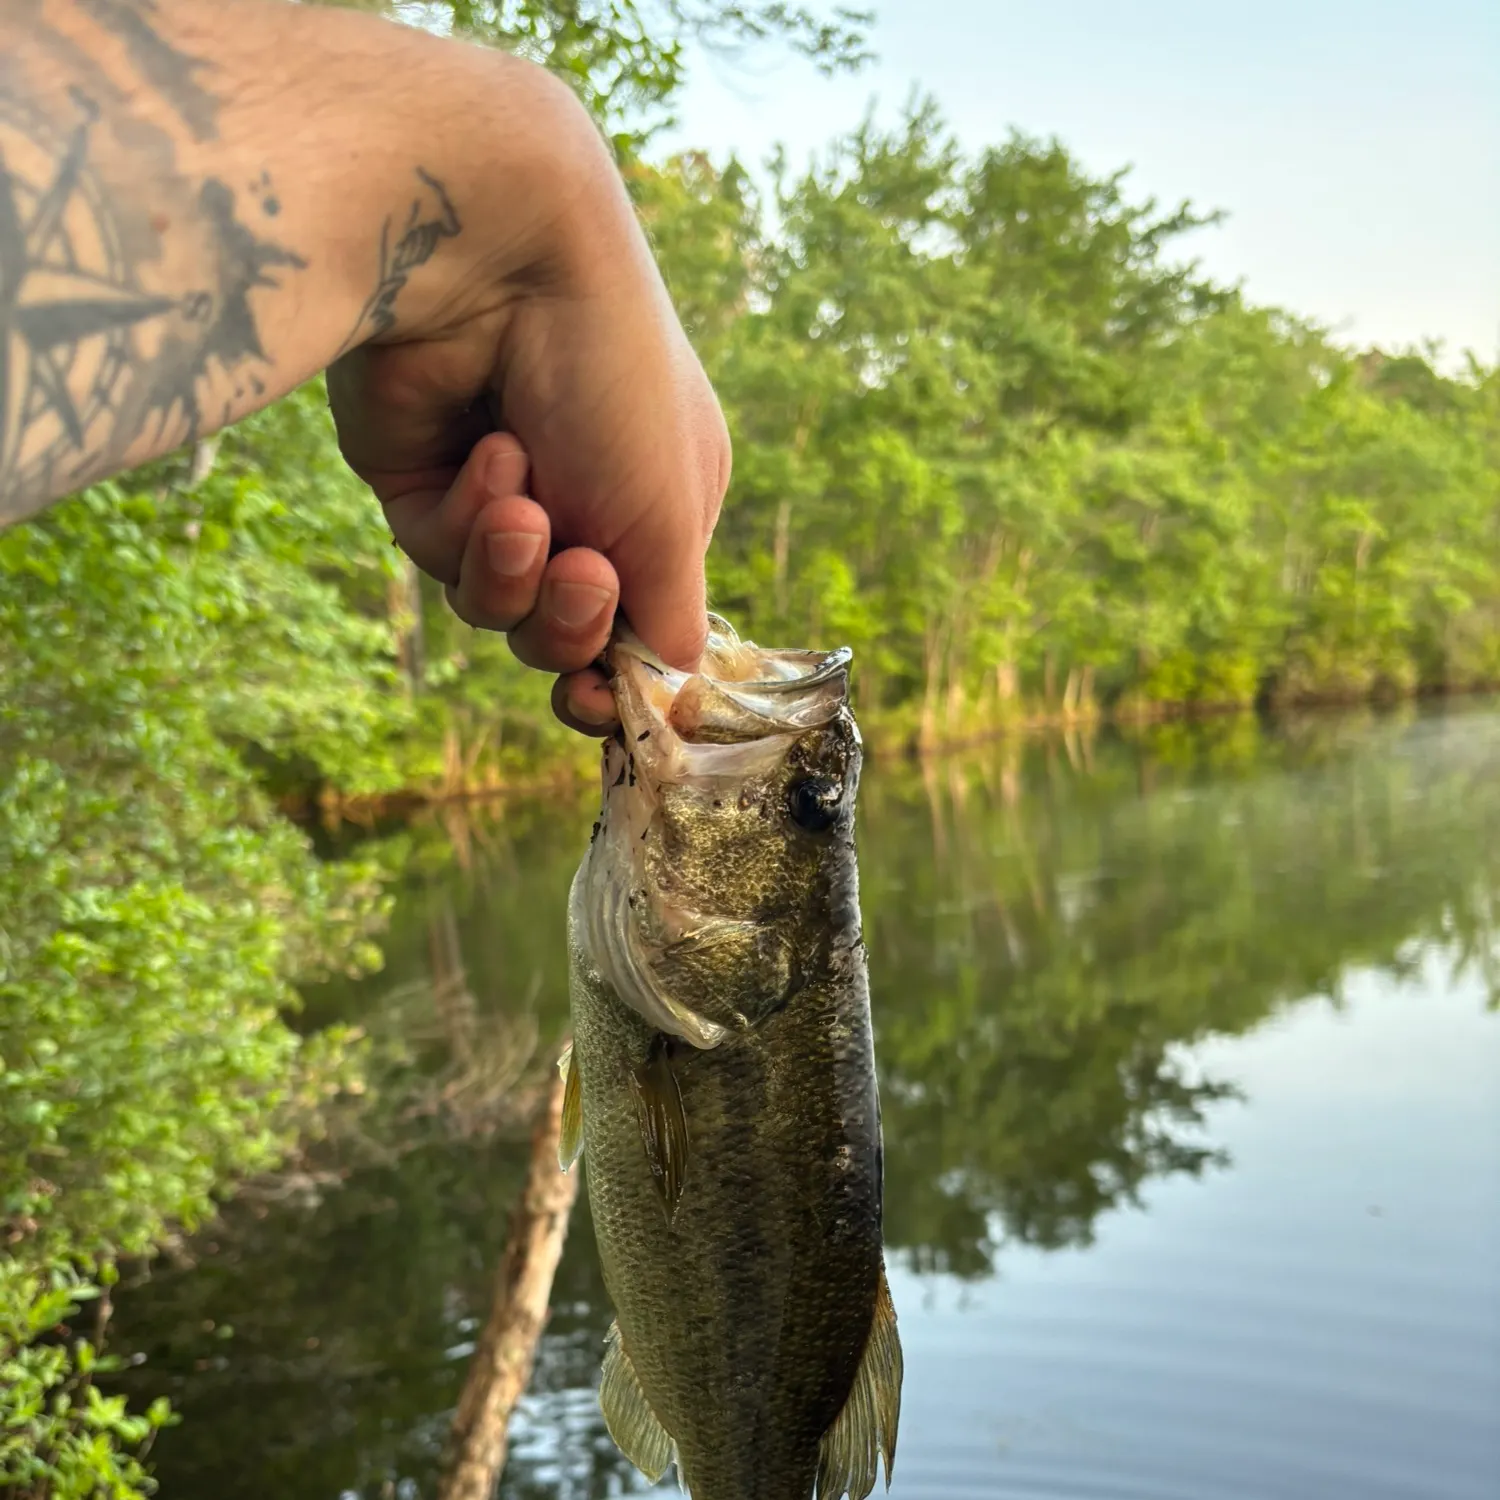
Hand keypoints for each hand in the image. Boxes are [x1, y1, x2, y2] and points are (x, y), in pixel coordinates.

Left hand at [326, 68, 729, 732]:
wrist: (498, 258)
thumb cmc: (612, 381)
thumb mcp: (669, 517)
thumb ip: (670, 620)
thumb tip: (669, 694)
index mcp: (662, 500)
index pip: (642, 622)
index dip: (619, 674)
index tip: (609, 705)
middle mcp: (585, 496)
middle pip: (565, 633)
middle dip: (569, 620)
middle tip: (579, 569)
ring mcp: (501, 490)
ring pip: (498, 607)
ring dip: (512, 570)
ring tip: (521, 504)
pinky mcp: (422, 479)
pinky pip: (441, 555)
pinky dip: (466, 521)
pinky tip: (483, 453)